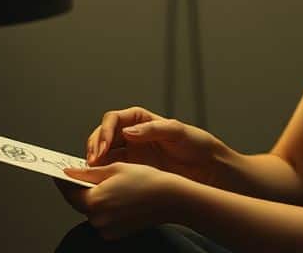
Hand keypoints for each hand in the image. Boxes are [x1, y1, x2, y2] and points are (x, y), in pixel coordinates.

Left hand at [59, 162, 180, 240]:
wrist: (170, 199)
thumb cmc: (147, 181)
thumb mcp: (115, 168)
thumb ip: (88, 172)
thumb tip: (69, 173)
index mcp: (95, 201)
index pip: (68, 191)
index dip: (63, 180)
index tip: (60, 173)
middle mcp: (98, 219)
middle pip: (80, 202)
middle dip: (82, 188)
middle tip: (88, 175)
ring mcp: (106, 229)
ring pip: (92, 210)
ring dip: (95, 198)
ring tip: (111, 185)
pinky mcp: (115, 234)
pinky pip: (103, 219)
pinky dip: (106, 208)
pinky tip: (119, 197)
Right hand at [86, 106, 226, 186]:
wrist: (209, 170)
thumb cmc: (198, 146)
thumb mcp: (179, 132)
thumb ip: (154, 129)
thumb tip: (128, 132)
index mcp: (141, 120)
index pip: (114, 120)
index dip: (104, 131)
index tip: (103, 146)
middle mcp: (132, 135)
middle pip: (102, 135)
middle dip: (94, 146)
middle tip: (94, 162)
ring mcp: (131, 154)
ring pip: (102, 153)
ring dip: (94, 161)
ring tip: (93, 173)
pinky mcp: (131, 171)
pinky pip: (110, 170)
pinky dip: (101, 174)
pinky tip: (100, 181)